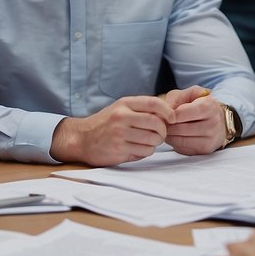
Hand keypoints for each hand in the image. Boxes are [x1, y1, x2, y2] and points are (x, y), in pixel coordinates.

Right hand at [50, 95, 175, 165]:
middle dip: (163, 131)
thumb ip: (141, 109)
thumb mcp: (120, 108)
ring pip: (152, 139)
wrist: (81, 138)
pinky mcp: (119, 149)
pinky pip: (144, 152)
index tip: (173, 118)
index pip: (153, 104)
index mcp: (124, 104)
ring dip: (154, 143)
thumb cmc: (105, 123)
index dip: (168, 111)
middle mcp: (122, 117)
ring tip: (146, 142)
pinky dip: (145, 152)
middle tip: (159, 135)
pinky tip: (137, 149)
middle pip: (156, 123)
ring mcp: (119, 134)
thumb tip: (168, 114)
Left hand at [164, 86, 226, 153]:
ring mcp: (210, 138)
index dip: (170, 114)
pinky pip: (182, 149)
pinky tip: (178, 136)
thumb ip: (176, 98)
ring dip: (170, 135)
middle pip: (179, 128)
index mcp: (209, 106)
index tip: (168, 114)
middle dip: (168, 126)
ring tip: (170, 129)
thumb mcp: (189, 94)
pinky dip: (175, 143)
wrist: (219, 120)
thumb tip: (164, 112)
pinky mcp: (205, 150)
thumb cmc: (200, 105)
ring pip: (179, 140)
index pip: (181, 113)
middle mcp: (213, 123)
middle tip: (165, 122)